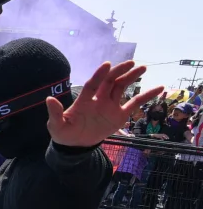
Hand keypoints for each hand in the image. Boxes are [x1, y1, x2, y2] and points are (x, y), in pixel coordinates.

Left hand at [46, 61, 162, 147]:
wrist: (75, 144)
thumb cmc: (64, 132)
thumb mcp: (56, 125)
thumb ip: (55, 113)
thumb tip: (48, 99)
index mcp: (84, 100)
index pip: (93, 84)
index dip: (99, 75)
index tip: (107, 64)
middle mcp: (99, 99)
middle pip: (111, 82)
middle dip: (119, 72)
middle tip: (131, 63)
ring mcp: (110, 105)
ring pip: (122, 87)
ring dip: (132, 78)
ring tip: (143, 68)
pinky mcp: (120, 114)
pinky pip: (135, 103)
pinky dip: (147, 95)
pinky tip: (160, 87)